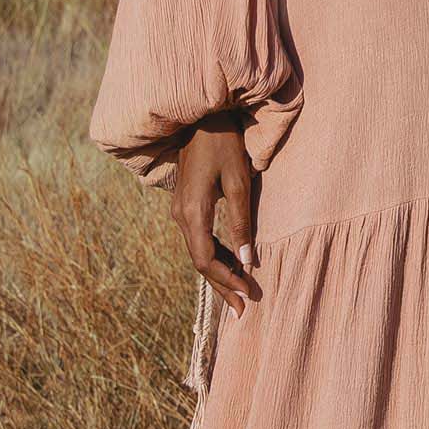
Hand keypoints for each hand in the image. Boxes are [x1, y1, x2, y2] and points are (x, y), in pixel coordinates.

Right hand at [172, 118, 259, 315]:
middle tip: (242, 310)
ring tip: (240, 291)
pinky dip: (215, 255)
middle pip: (200, 262)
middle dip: (222, 286)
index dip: (226, 281)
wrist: (203, 118)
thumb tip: (246, 261)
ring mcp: (180, 210)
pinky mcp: (185, 205)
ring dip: (219, 272)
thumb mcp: (239, 182)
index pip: (206, 260)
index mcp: (192, 212)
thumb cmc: (225, 144)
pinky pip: (198, 238)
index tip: (248, 294)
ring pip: (198, 252)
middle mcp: (180, 215)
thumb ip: (241, 222)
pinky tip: (231, 264)